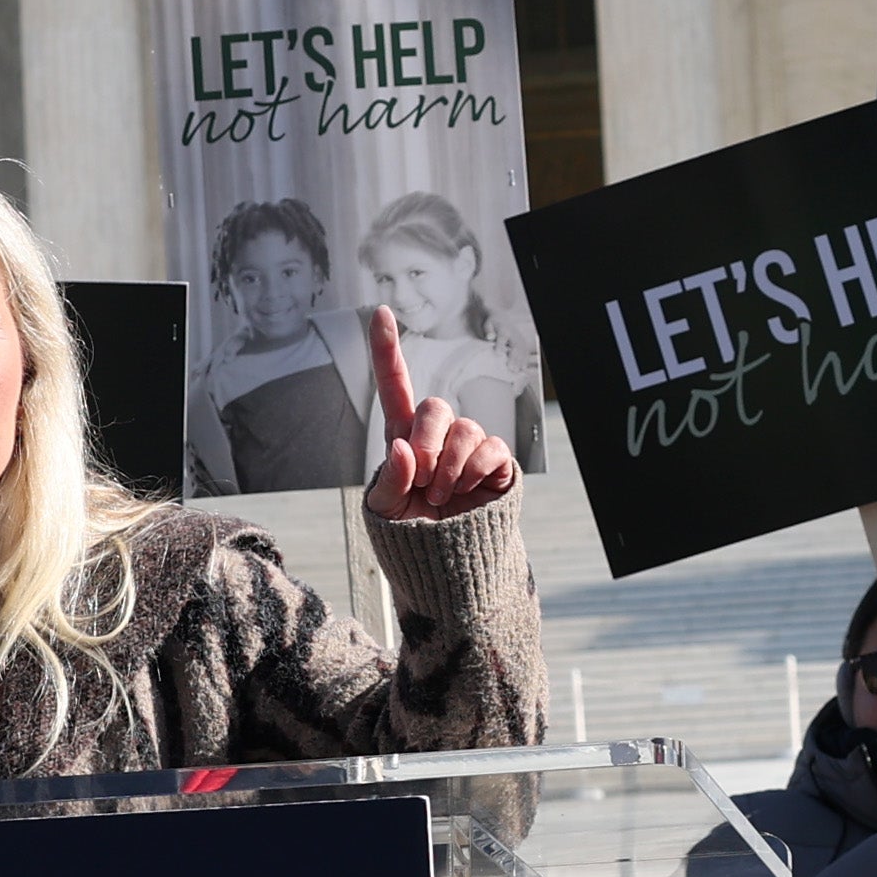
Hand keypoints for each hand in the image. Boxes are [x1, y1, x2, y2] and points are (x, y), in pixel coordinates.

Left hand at [362, 306, 517, 521]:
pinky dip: (476, 470)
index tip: (380, 312)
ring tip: (441, 495)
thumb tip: (405, 447)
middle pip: (435, 406)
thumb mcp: (385, 509)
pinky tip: (467, 490)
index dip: (386, 349)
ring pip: (465, 428)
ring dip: (451, 466)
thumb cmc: (410, 530)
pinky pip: (492, 448)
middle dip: (427, 443)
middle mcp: (438, 435)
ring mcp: (469, 447)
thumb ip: (390, 478)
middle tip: (423, 480)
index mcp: (404, 437)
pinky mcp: (496, 464)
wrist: (445, 564)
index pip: (395, 385)